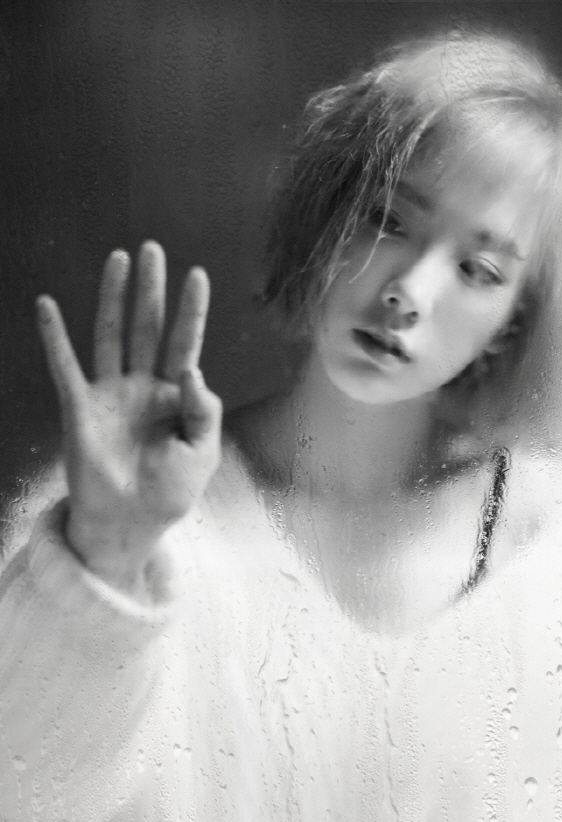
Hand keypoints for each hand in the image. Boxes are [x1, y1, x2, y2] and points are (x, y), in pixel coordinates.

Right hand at [37, 241, 221, 592]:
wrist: (130, 523)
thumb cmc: (170, 492)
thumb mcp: (203, 452)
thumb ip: (204, 411)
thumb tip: (193, 369)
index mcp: (175, 397)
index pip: (185, 344)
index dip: (191, 312)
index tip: (197, 275)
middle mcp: (142, 387)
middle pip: (148, 328)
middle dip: (151, 290)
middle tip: (153, 249)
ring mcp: (110, 394)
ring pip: (112, 335)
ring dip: (113, 298)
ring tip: (118, 259)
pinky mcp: (81, 408)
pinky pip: (65, 367)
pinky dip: (55, 338)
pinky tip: (48, 306)